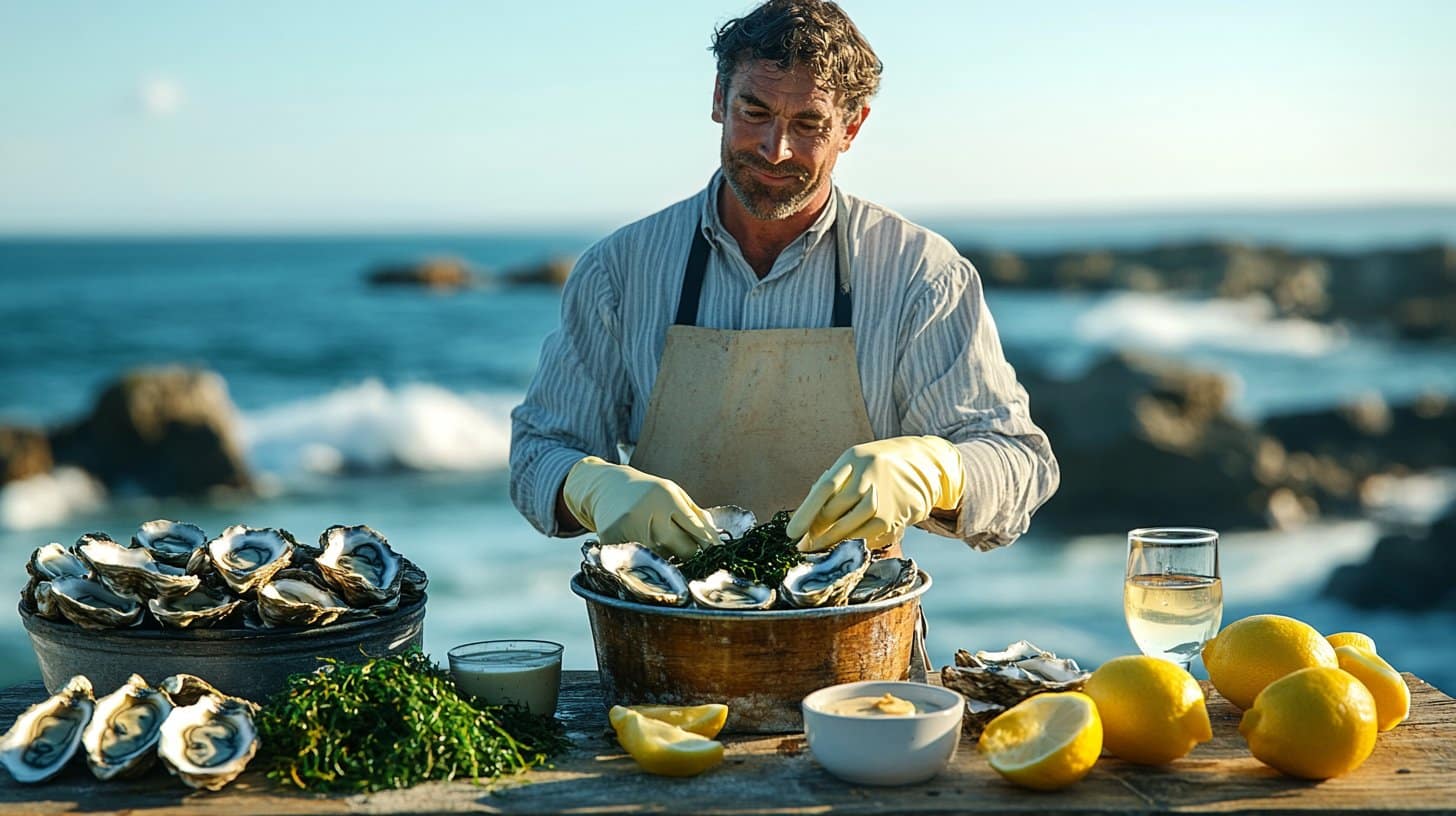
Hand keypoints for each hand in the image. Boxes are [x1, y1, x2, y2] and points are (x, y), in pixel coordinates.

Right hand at [562, 456, 719, 558]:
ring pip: (663, 560)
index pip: (697, 530)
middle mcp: (648, 512)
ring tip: (658, 542)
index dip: (711, 546)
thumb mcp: (673, 493)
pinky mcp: (613, 541)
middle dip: (691, 554)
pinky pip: (640, 562)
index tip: (720, 556)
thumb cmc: (646, 492)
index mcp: (666, 497)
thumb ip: (695, 515)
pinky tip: (640, 546)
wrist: (604, 486)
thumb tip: (716, 542)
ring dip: (668, 557)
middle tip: (689, 552)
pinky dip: (645, 560)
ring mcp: (629, 528)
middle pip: (683, 550)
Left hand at [787, 436, 964, 552]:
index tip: (791, 533)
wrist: (922, 464)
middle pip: (833, 510)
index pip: (824, 488)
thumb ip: (833, 485)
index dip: (805, 513)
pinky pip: (864, 535)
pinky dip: (849, 542)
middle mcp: (868, 476)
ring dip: (829, 541)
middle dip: (814, 531)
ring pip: (847, 527)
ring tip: (816, 547)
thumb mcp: (854, 464)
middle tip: (802, 544)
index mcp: (853, 458)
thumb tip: (806, 518)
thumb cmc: (876, 466)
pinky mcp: (892, 516)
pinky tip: (840, 544)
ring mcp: (881, 497)